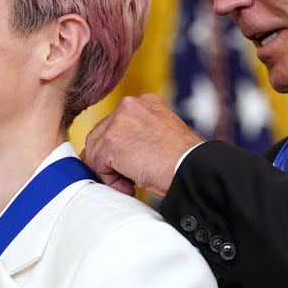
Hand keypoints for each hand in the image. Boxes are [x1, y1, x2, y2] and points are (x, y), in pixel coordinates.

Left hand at [83, 94, 202, 197]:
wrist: (191, 169)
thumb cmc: (183, 160)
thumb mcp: (161, 135)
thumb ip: (139, 134)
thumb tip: (118, 151)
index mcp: (145, 102)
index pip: (116, 124)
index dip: (119, 149)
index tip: (131, 164)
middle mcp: (130, 105)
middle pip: (100, 135)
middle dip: (110, 159)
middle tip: (129, 177)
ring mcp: (118, 122)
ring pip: (96, 150)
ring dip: (110, 171)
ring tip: (131, 182)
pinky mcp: (111, 141)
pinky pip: (98, 165)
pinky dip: (111, 180)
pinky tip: (130, 185)